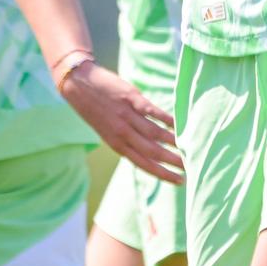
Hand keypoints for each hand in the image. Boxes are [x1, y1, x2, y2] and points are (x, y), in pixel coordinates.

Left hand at [61, 62, 184, 184]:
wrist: (77, 85)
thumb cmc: (93, 109)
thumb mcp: (107, 130)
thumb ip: (126, 139)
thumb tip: (149, 147)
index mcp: (116, 144)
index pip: (144, 164)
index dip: (163, 174)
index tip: (179, 180)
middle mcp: (122, 133)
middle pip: (152, 152)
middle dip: (172, 161)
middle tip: (189, 166)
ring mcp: (127, 116)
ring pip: (154, 133)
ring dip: (173, 141)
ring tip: (187, 146)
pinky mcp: (131, 99)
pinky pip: (152, 112)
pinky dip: (166, 119)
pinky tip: (178, 124)